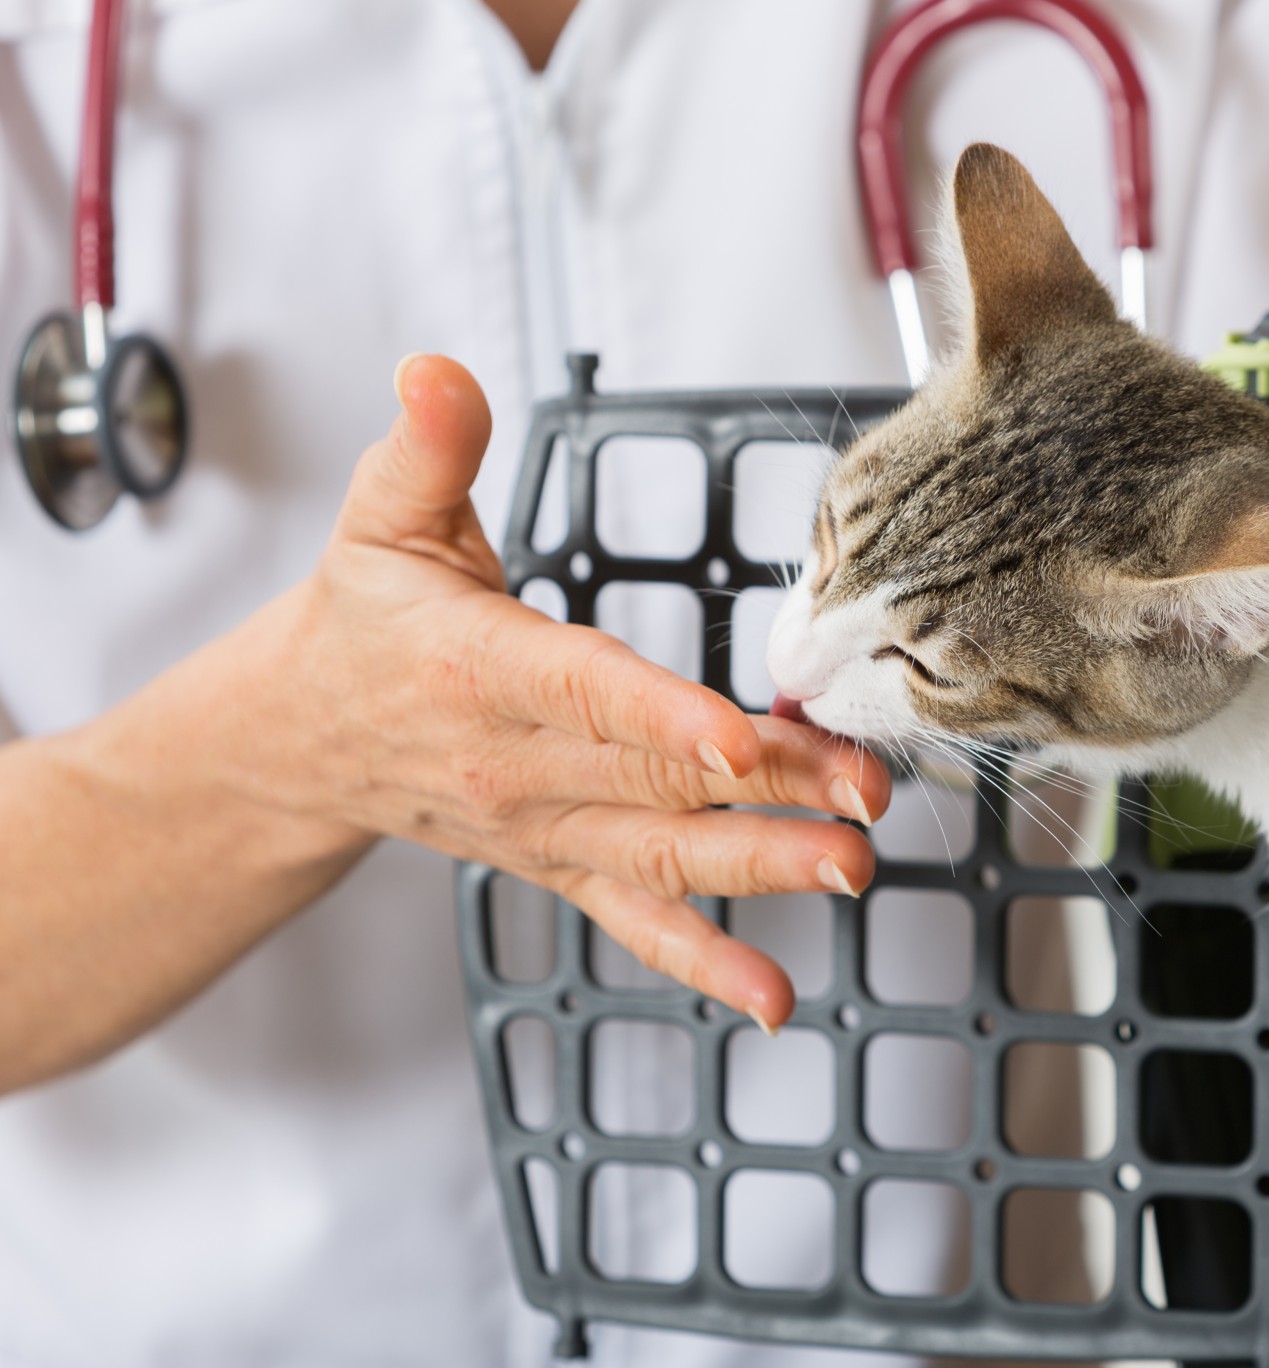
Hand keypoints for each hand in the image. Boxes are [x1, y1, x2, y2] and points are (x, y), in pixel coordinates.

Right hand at [249, 355, 886, 1029]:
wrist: (306, 742)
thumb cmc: (361, 624)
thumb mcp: (379, 522)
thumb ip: (426, 450)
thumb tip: (438, 371)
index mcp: (481, 668)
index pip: (584, 693)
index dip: (665, 717)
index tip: (745, 741)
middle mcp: (515, 764)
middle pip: (655, 778)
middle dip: (768, 789)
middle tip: (863, 793)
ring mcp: (541, 828)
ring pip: (661, 854)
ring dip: (760, 867)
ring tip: (850, 869)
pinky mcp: (557, 864)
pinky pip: (631, 919)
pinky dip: (700, 962)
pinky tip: (770, 995)